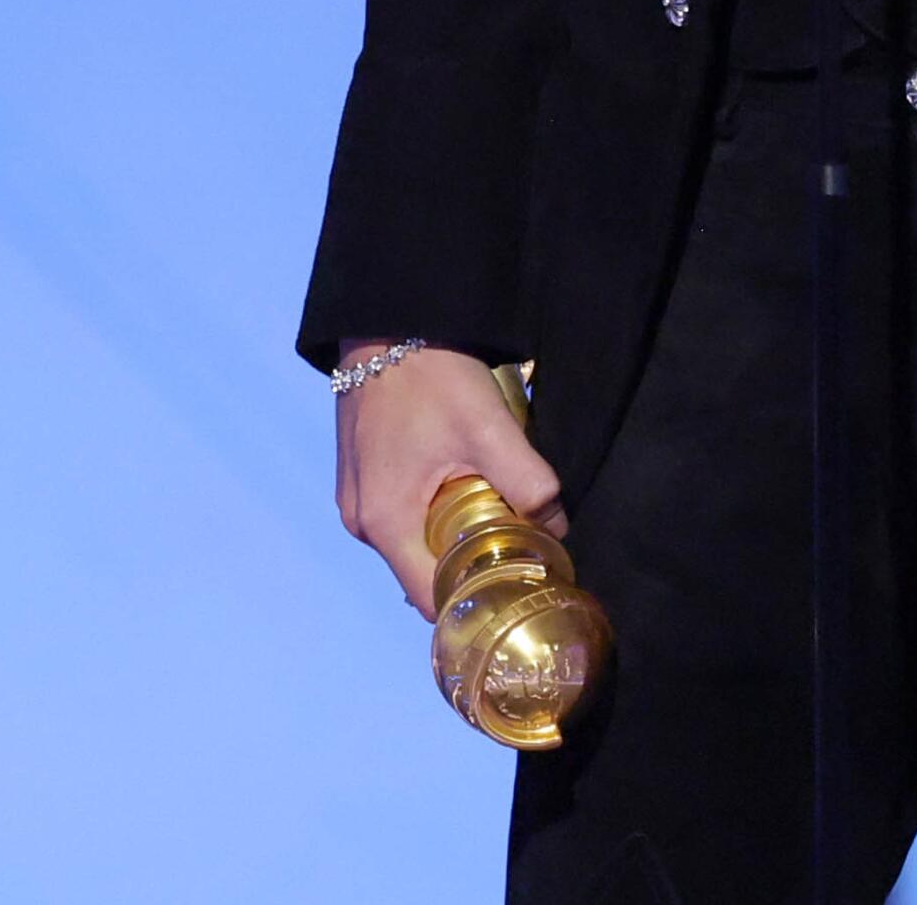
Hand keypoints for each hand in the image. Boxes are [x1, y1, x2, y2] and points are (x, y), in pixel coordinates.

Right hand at [334, 343, 566, 619]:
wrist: (386, 318)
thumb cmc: (430, 373)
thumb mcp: (487, 426)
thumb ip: (527, 481)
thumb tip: (559, 526)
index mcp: (385, 523)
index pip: (432, 599)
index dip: (477, 599)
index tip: (517, 584)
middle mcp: (361, 522)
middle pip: (424, 572)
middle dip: (469, 564)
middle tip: (517, 541)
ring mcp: (357, 498)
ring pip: (413, 541)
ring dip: (450, 532)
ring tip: (495, 504)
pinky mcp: (360, 474)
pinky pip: (401, 513)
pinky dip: (431, 509)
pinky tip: (462, 478)